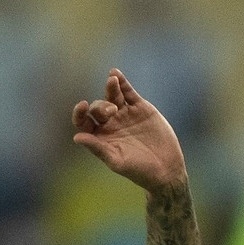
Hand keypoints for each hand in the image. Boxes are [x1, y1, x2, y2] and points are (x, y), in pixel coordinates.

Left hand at [71, 69, 185, 191]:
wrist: (166, 169)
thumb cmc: (138, 170)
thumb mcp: (116, 161)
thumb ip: (97, 148)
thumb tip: (76, 137)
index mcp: (100, 137)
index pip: (84, 121)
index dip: (80, 113)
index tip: (82, 106)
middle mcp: (110, 123)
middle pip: (98, 107)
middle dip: (101, 106)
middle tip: (112, 111)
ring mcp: (125, 114)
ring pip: (112, 96)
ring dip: (110, 87)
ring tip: (111, 81)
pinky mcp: (140, 108)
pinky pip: (128, 92)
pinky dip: (122, 83)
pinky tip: (116, 74)